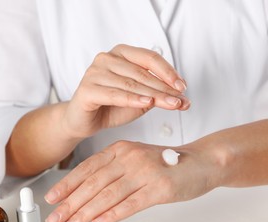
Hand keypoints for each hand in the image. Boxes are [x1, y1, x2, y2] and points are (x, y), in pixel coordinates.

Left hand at [44, 140, 218, 221]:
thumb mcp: (138, 159)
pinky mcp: (160, 188)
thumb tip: (88, 194)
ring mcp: (145, 172)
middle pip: (94, 183)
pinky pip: (131, 204)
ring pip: (108, 195)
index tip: (52, 199)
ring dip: (85, 213)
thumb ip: (115, 171)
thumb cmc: (169, 163)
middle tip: (55, 219)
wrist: (202, 162)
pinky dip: (112, 215)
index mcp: (122, 148)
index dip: (67, 185)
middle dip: (70, 203)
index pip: (88, 168)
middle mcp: (131, 157)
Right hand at [61, 44, 189, 138]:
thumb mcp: (140, 99)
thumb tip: (183, 100)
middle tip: (181, 100)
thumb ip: (158, 96)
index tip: (182, 87)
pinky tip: (147, 103)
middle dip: (164, 88)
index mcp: (121, 53)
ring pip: (131, 84)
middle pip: (142, 73)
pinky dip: (132, 99)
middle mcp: (106, 58)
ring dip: (154, 95)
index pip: (149, 58)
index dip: (168, 72)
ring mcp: (94, 72)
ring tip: (171, 104)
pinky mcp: (87, 89)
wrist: (84, 121)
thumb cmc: (112, 107)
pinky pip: (114, 94)